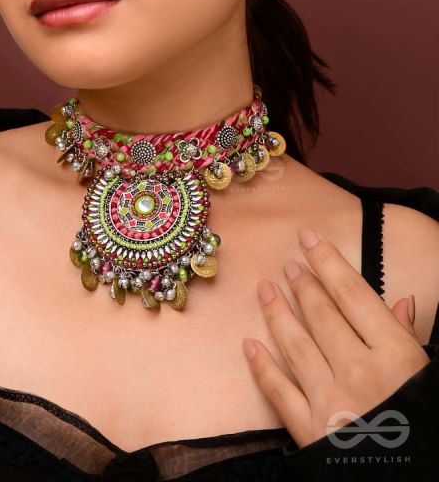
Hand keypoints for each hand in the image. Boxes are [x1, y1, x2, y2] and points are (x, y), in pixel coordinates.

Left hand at [242, 225, 429, 448]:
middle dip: (302, 284)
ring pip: (295, 344)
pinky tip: (248, 344)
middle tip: (288, 263)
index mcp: (395, 354)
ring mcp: (331, 400)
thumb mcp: (427, 377)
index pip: (353, 293)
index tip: (308, 237)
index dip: (327, 261)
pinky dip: (261, 366)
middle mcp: (359, 370)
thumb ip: (409, 337)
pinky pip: (278, 392)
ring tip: (265, 289)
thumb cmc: (424, 428)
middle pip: (321, 314)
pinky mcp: (310, 432)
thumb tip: (400, 300)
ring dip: (277, 313)